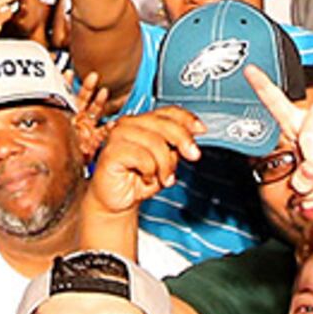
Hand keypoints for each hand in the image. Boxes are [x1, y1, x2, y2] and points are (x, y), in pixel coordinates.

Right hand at [88, 107, 202, 219]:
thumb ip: (175, 147)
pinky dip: (150, 171)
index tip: (201, 129)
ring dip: (165, 164)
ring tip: (164, 178)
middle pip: (164, 123)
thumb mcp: (165, 161)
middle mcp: (130, 124)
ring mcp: (118, 136)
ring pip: (155, 142)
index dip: (187, 119)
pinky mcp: (111, 152)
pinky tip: (147, 178)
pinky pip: (142, 157)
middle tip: (193, 155)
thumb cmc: (138, 180)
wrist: (117, 200)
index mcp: (143, 122)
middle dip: (183, 140)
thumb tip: (192, 138)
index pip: (168, 112)